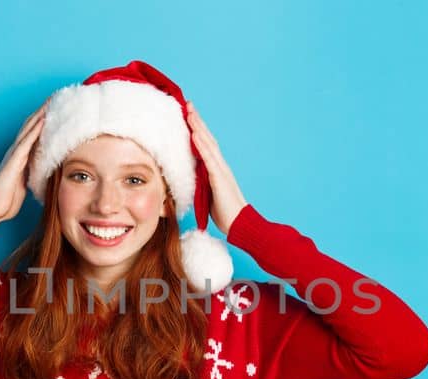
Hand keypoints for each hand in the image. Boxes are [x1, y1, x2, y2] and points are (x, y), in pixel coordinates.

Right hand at [0, 97, 49, 223]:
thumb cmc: (7, 198)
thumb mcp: (26, 183)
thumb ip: (34, 173)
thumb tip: (46, 172)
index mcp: (21, 156)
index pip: (34, 133)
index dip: (44, 120)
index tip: (56, 109)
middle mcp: (17, 151)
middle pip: (32, 126)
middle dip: (43, 111)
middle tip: (55, 97)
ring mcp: (15, 154)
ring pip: (29, 129)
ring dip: (40, 114)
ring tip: (51, 102)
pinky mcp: (14, 160)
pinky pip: (26, 141)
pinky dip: (35, 129)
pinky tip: (43, 119)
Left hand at [186, 101, 249, 233]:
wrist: (239, 224)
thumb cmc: (225, 212)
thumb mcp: (208, 194)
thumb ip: (200, 183)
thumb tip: (189, 179)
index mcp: (216, 169)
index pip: (205, 145)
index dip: (197, 130)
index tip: (188, 115)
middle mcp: (219, 166)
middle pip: (207, 138)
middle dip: (197, 121)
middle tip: (188, 105)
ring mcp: (220, 170)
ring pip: (208, 144)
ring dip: (198, 127)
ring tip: (189, 112)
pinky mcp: (219, 178)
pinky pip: (209, 158)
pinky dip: (201, 145)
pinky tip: (194, 134)